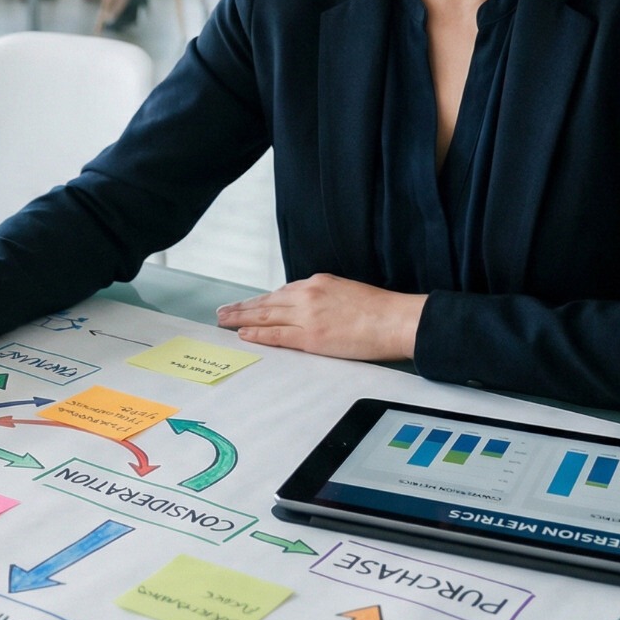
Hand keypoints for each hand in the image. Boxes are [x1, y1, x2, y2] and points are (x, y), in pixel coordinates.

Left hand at [215, 274, 424, 359]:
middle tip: (223, 311)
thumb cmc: (380, 310)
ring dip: (241, 319)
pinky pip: (276, 335)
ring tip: (224, 321)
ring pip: (265, 316)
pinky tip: (243, 334)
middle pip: (267, 302)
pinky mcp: (311, 336)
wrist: (396, 320)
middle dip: (243, 307)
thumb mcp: (347, 292)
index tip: (249, 305)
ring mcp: (307, 315)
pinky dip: (257, 334)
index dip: (262, 301)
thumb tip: (313, 309)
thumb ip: (325, 298)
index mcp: (318, 283)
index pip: (282, 292)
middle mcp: (308, 295)